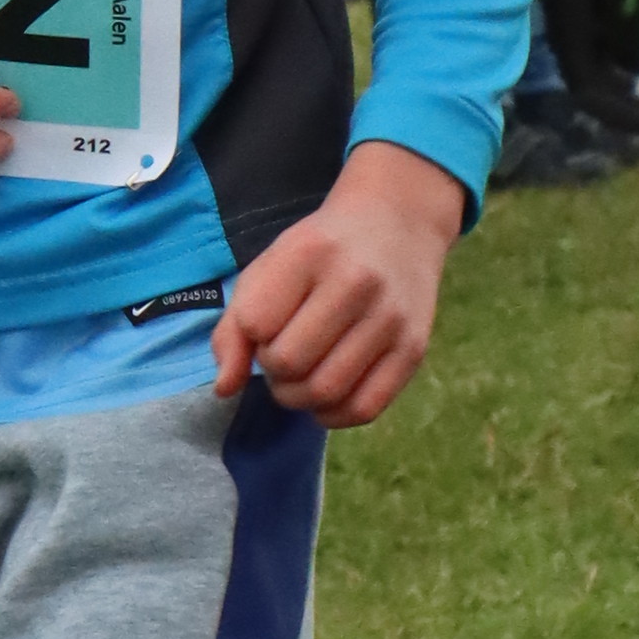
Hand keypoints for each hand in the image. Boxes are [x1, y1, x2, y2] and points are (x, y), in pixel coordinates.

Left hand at [208, 140, 466, 426]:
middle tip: (283, 357)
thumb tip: (225, 389)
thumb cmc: (320, 251)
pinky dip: (333, 415)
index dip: (252, 338)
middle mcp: (356, 282)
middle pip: (289, 362)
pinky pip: (364, 408)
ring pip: (325, 391)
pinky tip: (327, 396)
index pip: (256, 324)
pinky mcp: (413, 349)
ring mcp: (390, 318)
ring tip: (301, 377)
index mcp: (310, 253)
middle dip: (273, 372)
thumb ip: (235, 326)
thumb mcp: (270, 267)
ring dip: (298, 398)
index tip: (267, 328)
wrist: (397, 223)